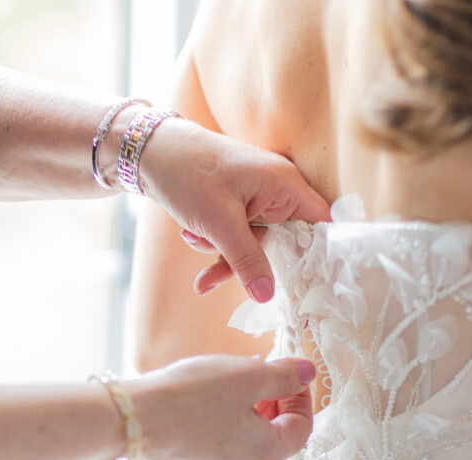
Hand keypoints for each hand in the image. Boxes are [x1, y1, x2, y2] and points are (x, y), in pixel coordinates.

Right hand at [126, 355, 315, 459]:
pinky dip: (223, 430)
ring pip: (247, 446)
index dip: (301, 396)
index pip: (302, 427)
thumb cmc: (190, 398)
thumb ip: (284, 376)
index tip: (291, 374)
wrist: (130, 421)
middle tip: (261, 376)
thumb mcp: (246, 376)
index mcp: (268, 457)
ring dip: (248, 417)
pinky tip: (207, 408)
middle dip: (274, 406)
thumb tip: (307, 373)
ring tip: (231, 389)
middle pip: (275, 439)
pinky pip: (220, 453)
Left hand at [139, 118, 329, 301]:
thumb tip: (267, 296)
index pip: (321, 225)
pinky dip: (217, 244)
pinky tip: (191, 236)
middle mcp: (277, 190)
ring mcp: (258, 197)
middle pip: (285, 243)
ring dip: (226, 254)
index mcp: (285, 185)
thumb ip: (247, 262)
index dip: (318, 255)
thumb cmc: (189, 174)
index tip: (305, 284)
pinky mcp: (240, 204)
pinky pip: (239, 237)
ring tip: (195, 240)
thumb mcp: (220, 224)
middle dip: (251, 261)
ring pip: (256, 244)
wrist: (150, 151)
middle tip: (221, 274)